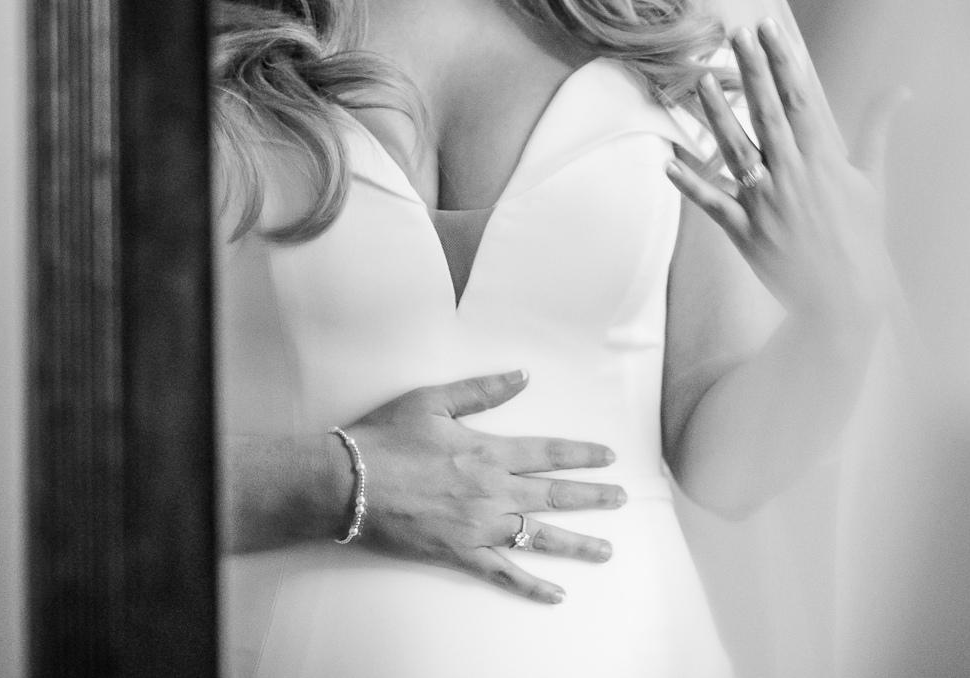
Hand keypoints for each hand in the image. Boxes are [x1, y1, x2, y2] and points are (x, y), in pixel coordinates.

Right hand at [344, 369, 625, 603]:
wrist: (347, 482)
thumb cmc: (386, 438)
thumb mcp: (434, 401)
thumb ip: (483, 390)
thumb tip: (523, 374)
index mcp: (490, 451)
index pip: (549, 452)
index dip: (582, 454)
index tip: (609, 457)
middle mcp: (493, 491)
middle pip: (554, 495)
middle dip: (593, 498)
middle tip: (622, 500)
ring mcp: (478, 526)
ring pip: (538, 537)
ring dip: (576, 544)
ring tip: (606, 550)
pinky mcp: (458, 552)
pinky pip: (502, 573)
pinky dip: (530, 586)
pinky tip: (555, 594)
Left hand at [667, 23, 900, 336]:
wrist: (845, 296)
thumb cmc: (863, 236)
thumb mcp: (873, 178)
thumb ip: (879, 128)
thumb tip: (901, 89)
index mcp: (823, 158)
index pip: (799, 97)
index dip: (782, 59)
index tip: (769, 27)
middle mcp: (791, 174)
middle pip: (766, 112)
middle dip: (750, 70)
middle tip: (734, 34)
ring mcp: (765, 201)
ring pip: (735, 149)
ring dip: (717, 115)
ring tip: (701, 81)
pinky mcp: (745, 230)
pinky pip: (712, 202)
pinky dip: (690, 183)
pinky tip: (668, 161)